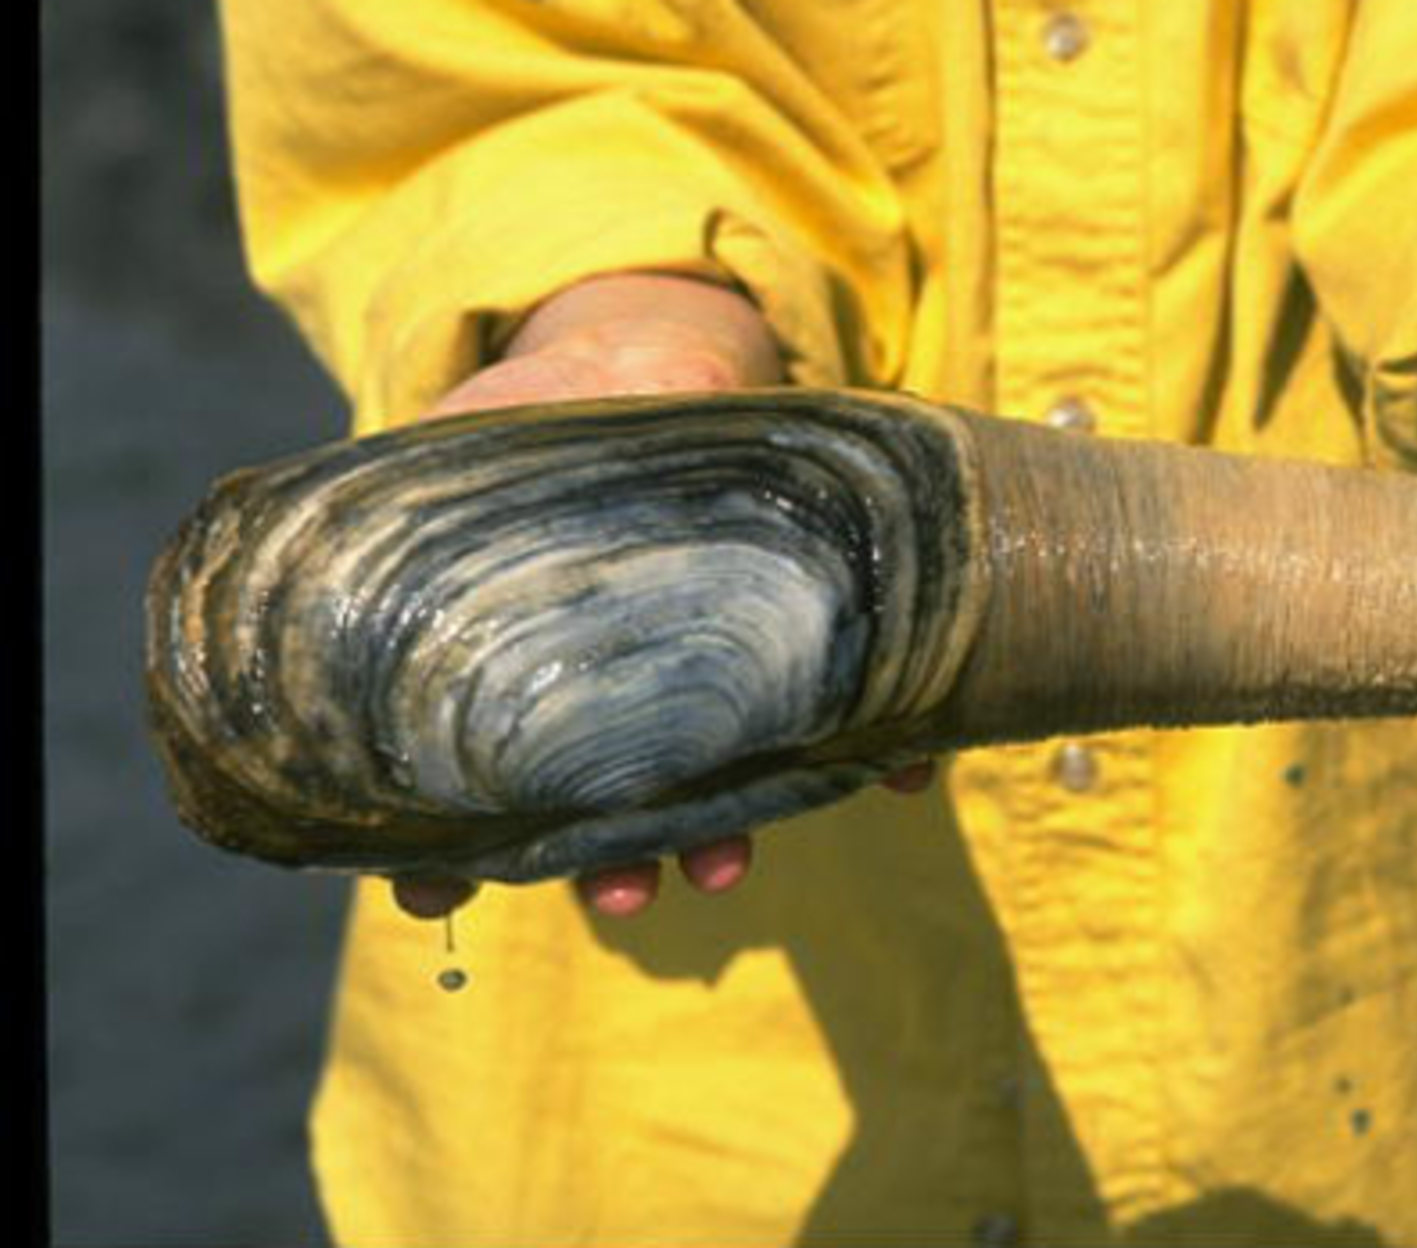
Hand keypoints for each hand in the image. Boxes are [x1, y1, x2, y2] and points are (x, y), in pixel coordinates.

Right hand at [385, 271, 938, 921]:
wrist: (654, 356)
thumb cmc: (553, 406)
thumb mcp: (503, 416)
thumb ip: (494, 438)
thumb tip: (502, 446)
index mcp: (524, 653)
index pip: (477, 770)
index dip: (450, 846)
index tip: (433, 893)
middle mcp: (611, 685)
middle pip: (601, 801)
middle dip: (610, 862)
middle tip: (622, 899)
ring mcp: (703, 679)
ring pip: (713, 778)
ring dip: (720, 832)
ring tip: (725, 872)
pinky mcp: (796, 650)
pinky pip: (848, 709)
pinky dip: (884, 746)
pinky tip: (907, 774)